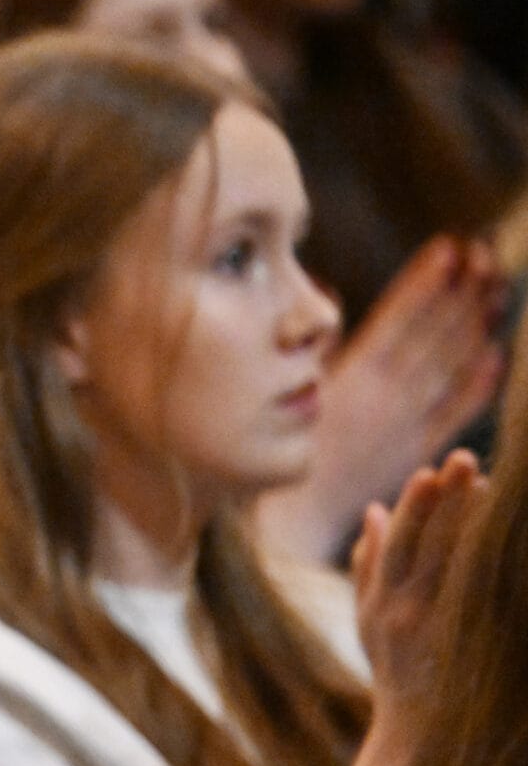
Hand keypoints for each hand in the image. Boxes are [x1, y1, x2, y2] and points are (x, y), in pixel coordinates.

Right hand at [261, 238, 501, 559]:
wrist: (289, 519)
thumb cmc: (268, 449)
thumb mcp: (278, 388)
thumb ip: (315, 344)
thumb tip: (330, 295)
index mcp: (348, 378)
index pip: (397, 318)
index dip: (426, 281)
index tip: (451, 246)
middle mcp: (384, 398)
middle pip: (433, 335)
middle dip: (462, 293)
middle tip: (488, 255)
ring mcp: (407, 424)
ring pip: (451, 366)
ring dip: (477, 326)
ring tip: (498, 288)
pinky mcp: (417, 450)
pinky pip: (456, 414)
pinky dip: (478, 385)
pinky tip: (497, 356)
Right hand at [349, 447, 487, 765]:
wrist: (422, 744)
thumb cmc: (395, 676)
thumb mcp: (368, 622)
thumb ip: (367, 566)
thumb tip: (373, 509)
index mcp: (382, 607)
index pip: (396, 546)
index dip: (413, 507)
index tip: (428, 471)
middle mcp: (410, 617)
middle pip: (430, 549)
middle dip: (448, 504)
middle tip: (465, 461)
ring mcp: (445, 635)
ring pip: (462, 570)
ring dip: (477, 528)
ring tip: (492, 488)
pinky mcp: (477, 649)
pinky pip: (487, 600)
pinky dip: (498, 568)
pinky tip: (510, 543)